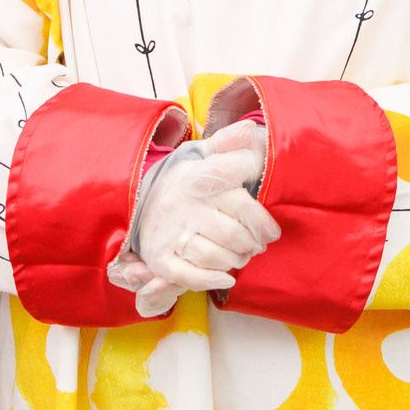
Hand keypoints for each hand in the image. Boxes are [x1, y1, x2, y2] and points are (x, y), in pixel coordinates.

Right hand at [119, 121, 274, 317]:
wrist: (138, 201)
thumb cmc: (185, 181)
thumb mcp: (203, 156)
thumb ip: (228, 143)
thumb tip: (249, 129)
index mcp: (197, 180)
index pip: (241, 202)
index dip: (262, 221)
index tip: (270, 231)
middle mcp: (182, 206)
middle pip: (233, 234)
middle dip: (252, 244)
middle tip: (257, 246)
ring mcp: (169, 233)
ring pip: (215, 255)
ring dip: (235, 261)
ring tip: (241, 257)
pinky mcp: (159, 258)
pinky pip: (190, 276)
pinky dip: (212, 280)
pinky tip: (226, 277)